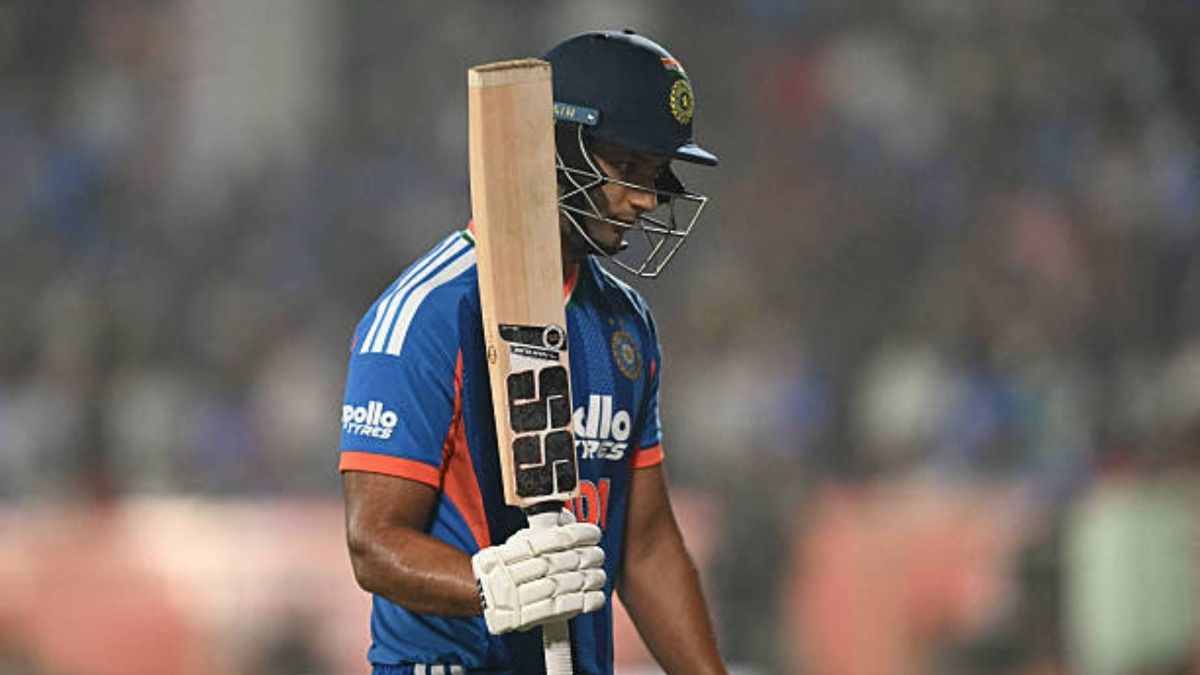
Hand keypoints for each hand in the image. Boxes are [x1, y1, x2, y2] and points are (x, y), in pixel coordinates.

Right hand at [471, 509, 605, 633]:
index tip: (593, 533)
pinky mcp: (524, 618)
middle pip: (555, 563)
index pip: (547, 541)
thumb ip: (536, 536)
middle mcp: (508, 575)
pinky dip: (580, 602)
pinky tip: (595, 596)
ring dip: (586, 580)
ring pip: (559, 585)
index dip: (575, 535)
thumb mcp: (510, 547)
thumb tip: (568, 524)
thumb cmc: (502, 571)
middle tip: (599, 554)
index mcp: (505, 554)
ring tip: (599, 575)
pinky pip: (557, 608)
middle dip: (584, 557)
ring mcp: (516, 598)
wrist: (482, 600)